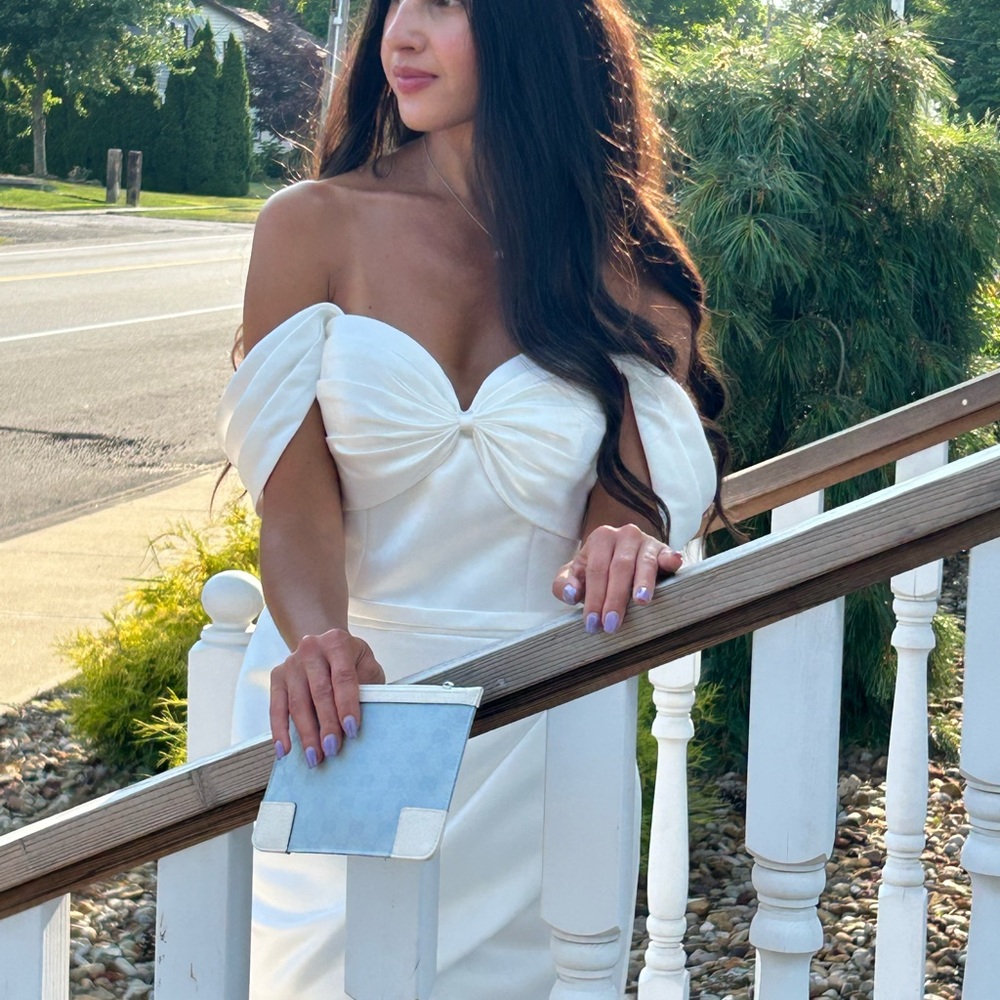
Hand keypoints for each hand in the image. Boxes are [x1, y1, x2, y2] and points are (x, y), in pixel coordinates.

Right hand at [270, 629, 384, 765]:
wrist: (323, 645)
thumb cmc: (350, 661)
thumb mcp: (366, 665)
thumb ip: (368, 686)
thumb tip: (366, 718)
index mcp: (337, 642)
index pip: (343, 677)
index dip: (347, 705)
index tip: (352, 730)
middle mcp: (311, 649)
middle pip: (319, 692)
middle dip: (326, 723)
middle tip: (332, 749)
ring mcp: (291, 663)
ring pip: (297, 703)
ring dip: (306, 733)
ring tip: (314, 757)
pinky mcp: (277, 676)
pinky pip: (276, 707)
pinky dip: (279, 731)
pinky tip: (285, 750)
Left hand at [552, 524, 681, 633]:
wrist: (620, 556)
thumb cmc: (596, 571)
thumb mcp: (574, 576)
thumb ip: (564, 585)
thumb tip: (571, 595)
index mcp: (601, 538)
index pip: (596, 570)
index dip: (593, 598)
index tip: (592, 623)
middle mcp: (624, 535)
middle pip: (619, 568)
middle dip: (615, 598)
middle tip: (611, 625)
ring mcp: (646, 541)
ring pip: (644, 562)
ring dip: (643, 582)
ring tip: (641, 602)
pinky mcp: (664, 550)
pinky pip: (667, 554)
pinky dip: (670, 559)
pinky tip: (674, 564)